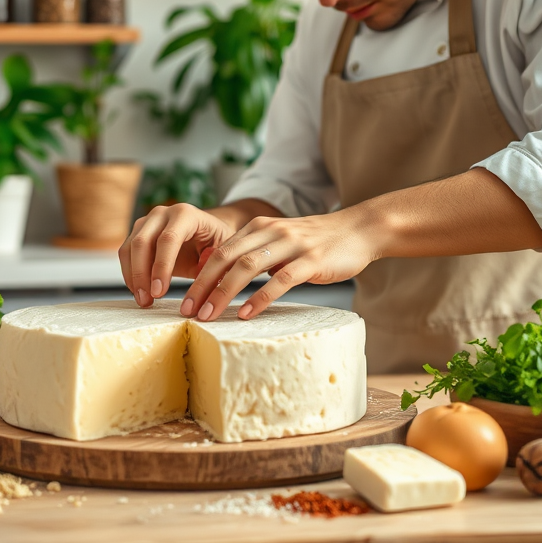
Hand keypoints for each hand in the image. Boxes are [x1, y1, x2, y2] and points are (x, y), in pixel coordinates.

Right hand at [118, 204, 236, 307]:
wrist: (206, 232)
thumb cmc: (216, 244)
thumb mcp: (222, 253)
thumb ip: (214, 267)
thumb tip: (204, 288)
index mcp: (186, 214)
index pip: (169, 239)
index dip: (162, 267)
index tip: (160, 292)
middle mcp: (163, 213)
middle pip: (143, 242)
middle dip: (142, 274)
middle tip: (147, 300)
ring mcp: (147, 221)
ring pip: (129, 248)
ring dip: (133, 277)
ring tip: (143, 300)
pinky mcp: (137, 232)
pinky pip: (125, 253)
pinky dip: (129, 274)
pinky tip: (139, 291)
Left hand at [181, 209, 380, 320]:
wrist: (358, 230)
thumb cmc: (317, 242)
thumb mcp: (280, 241)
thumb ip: (255, 253)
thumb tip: (224, 279)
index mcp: (258, 227)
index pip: (219, 251)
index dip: (198, 276)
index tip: (183, 300)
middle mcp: (270, 232)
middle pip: (225, 258)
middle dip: (202, 286)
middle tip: (187, 311)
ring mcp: (291, 245)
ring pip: (247, 268)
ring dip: (223, 293)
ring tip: (209, 316)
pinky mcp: (311, 260)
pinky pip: (280, 280)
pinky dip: (260, 298)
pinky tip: (246, 314)